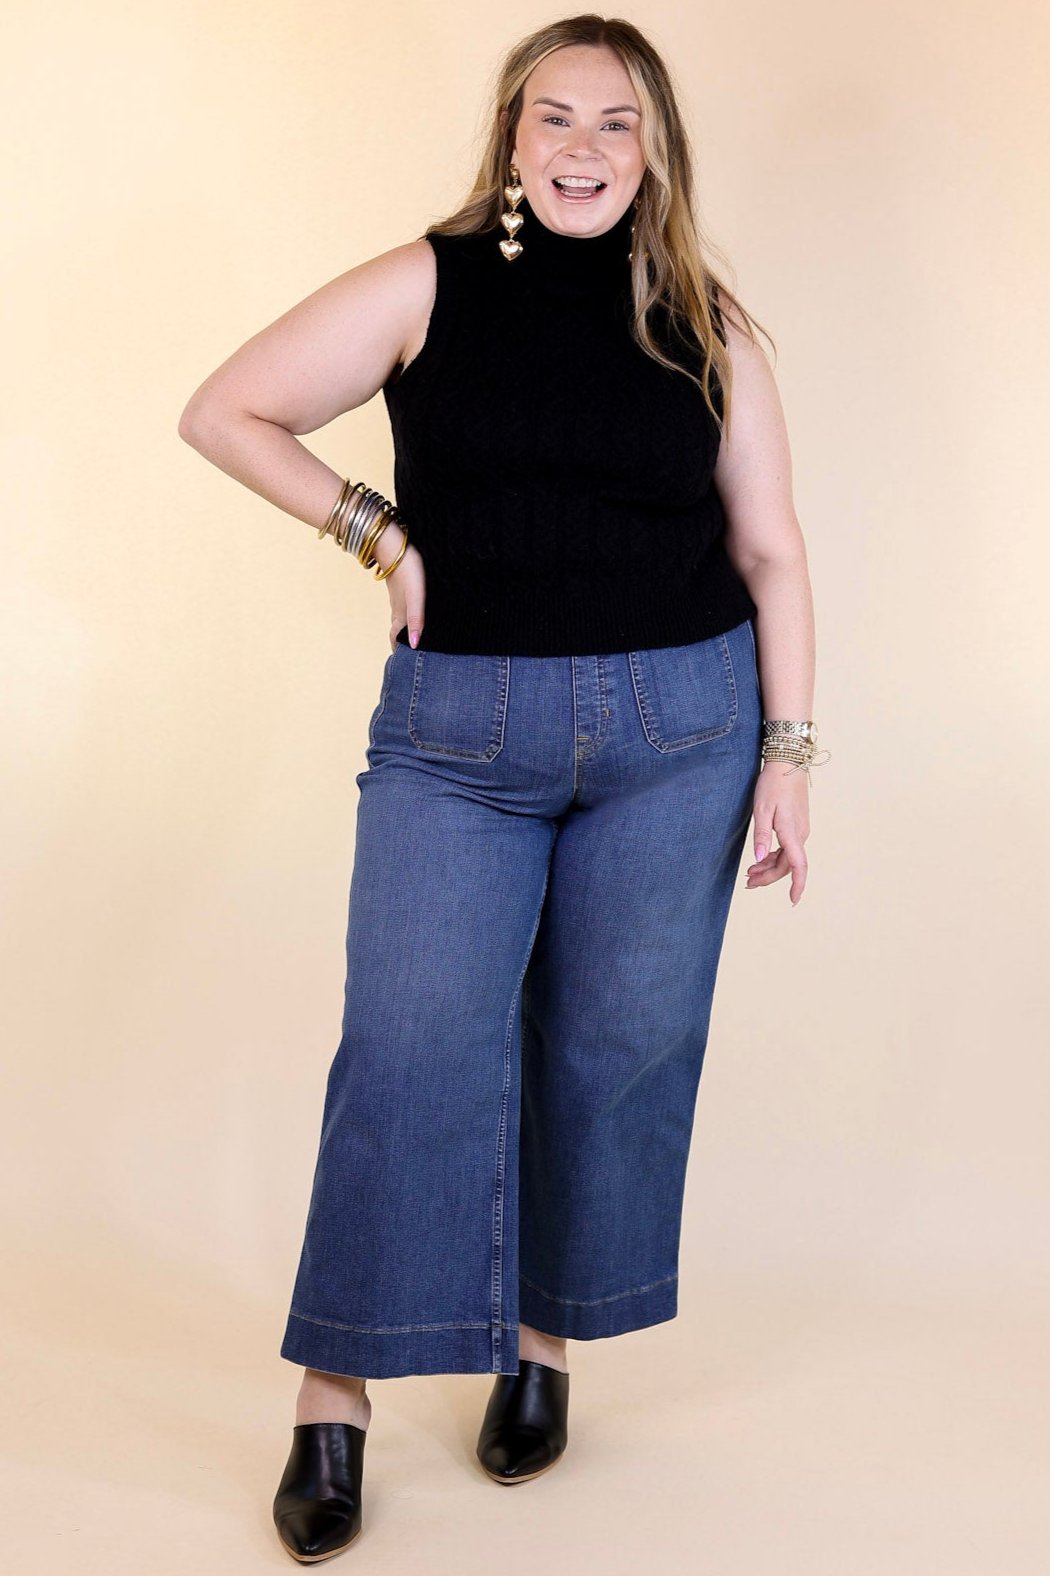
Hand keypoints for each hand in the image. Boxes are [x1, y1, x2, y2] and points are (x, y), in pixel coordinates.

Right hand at [374, 523, 425, 651]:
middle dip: (402, 643)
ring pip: (401, 618)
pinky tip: (413, 611)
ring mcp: (398, 596)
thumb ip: (416, 619)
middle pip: (398, 631)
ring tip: (413, 638)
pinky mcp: (401, 585)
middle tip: (409, 655)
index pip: (397, 638)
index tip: (403, 664)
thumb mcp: (415, 597)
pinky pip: (404, 605)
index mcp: (400, 614)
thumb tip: (415, 646)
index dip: (399, 651)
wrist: (392, 542)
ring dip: (405, 630)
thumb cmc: (407, 569)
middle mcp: (397, 607)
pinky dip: (408, 615)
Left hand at [745, 759, 809, 904]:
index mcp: (792, 832)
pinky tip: (761, 858)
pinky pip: (788, 848)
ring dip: (770, 868)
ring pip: (787, 857)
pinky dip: (774, 856)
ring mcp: (800, 830)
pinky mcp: (797, 825)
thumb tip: (758, 859)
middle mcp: (800, 834)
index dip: (797, 885)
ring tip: (750, 875)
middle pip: (787, 865)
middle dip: (769, 877)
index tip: (793, 901)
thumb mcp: (762, 809)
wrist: (788, 764)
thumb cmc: (773, 784)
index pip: (798, 865)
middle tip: (748, 884)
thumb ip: (761, 835)